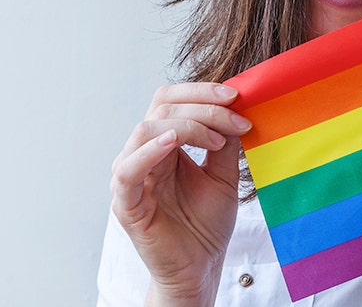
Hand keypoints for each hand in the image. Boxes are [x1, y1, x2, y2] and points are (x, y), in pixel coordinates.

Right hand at [109, 83, 251, 302]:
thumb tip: (235, 108)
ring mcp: (131, 177)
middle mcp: (143, 154)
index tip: (236, 96)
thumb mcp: (224, 175)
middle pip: (161, 107)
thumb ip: (225, 142)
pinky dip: (149, 150)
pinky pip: (127, 170)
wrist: (200, 268)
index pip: (171, 100)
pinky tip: (173, 143)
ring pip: (146, 129)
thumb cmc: (206, 224)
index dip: (201, 92)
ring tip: (217, 139)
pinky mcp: (125, 202)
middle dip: (202, 106)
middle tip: (236, 118)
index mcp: (164, 145)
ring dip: (187, 125)